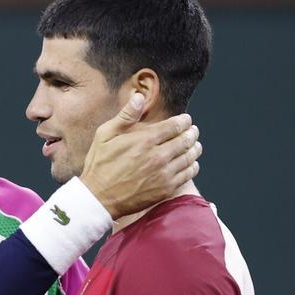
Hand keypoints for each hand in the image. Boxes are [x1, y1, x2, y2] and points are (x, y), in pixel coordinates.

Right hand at [79, 92, 201, 218]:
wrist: (99, 198)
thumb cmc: (100, 165)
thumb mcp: (105, 135)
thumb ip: (125, 115)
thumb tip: (139, 96)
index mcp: (145, 140)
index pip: (175, 125)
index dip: (184, 121)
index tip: (186, 120)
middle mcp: (158, 156)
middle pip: (186, 140)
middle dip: (192, 132)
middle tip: (193, 131)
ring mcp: (164, 174)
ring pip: (190, 157)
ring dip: (195, 148)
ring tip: (195, 145)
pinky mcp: (166, 189)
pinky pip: (188, 175)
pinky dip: (192, 166)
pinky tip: (190, 163)